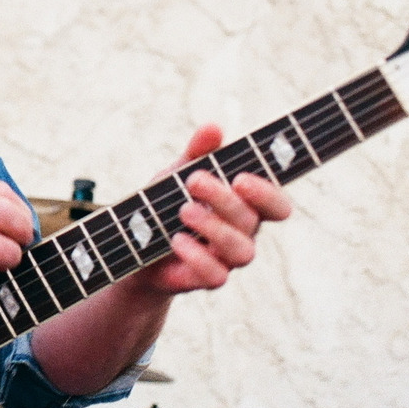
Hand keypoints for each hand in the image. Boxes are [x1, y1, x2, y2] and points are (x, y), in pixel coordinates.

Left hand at [127, 124, 292, 298]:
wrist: (132, 245)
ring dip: (214, 227)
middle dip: (224, 198)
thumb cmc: (164, 203)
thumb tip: (213, 128)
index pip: (276, 205)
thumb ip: (197, 152)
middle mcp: (242, 233)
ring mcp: (226, 259)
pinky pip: (216, 276)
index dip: (267, 193)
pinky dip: (197, 257)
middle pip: (252, 220)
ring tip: (183, 210)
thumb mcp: (176, 172)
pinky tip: (176, 239)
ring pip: (242, 251)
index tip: (241, 178)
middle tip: (194, 180)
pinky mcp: (205, 279)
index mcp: (244, 206)